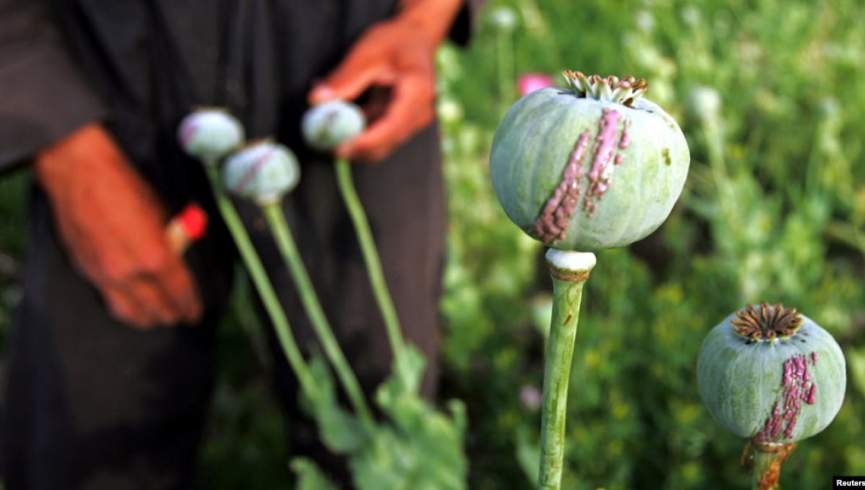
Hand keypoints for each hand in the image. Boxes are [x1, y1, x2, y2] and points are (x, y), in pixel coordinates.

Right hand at [35, 124, 202, 327]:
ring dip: (149, 318)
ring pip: (131, 312)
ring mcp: (104, 274)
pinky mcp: (86, 270)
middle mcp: (129, 272)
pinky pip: (110, 300)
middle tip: (182, 315)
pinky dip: (126, 308)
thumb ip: (173, 239)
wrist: (78, 171)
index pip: (180, 292)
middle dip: (173, 314)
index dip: (191, 305)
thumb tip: (180, 253)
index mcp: (155, 256)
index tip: (196, 313)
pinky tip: (133, 307)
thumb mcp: (161, 211)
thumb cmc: (123, 184)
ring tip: (160, 318)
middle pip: (157, 308)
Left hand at [309, 0, 461, 161]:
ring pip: (381, 145)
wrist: (416, 37)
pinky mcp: (403, 124)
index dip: (366, 141)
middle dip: (355, 148)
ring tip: (326, 129)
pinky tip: (338, 119)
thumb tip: (316, 99)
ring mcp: (413, 121)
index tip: (338, 146)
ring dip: (353, 141)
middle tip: (323, 143)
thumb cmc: (394, 40)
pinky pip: (378, 136)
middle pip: (386, 143)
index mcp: (417, 92)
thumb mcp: (367, 52)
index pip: (392, 127)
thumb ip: (344, 78)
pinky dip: (357, 132)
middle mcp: (420, 113)